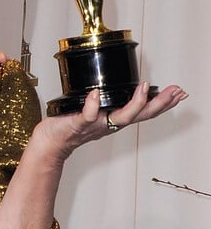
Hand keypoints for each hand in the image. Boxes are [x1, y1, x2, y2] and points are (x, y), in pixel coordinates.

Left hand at [34, 82, 187, 164]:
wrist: (51, 141)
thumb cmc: (70, 126)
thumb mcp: (95, 112)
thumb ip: (106, 102)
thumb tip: (111, 86)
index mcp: (114, 119)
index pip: (144, 112)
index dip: (162, 104)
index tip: (177, 93)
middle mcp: (109, 124)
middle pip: (140, 116)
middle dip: (159, 105)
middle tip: (175, 93)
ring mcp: (95, 125)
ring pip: (121, 118)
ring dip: (134, 104)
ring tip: (143, 88)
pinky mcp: (77, 125)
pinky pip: (86, 116)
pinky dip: (92, 106)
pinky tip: (96, 93)